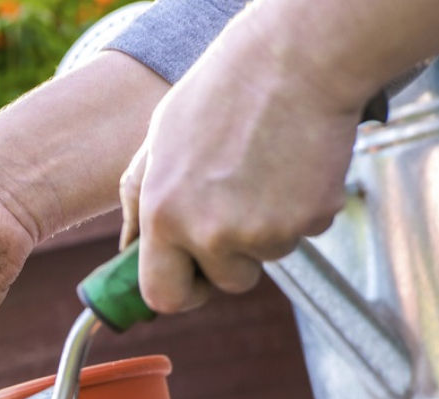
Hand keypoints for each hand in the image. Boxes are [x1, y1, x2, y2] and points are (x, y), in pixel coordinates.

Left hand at [117, 14, 368, 312]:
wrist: (293, 62)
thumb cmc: (219, 97)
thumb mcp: (157, 144)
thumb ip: (139, 202)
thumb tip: (128, 251)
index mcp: (163, 216)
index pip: (163, 295)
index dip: (180, 292)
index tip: (192, 280)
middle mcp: (210, 232)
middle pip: (226, 283)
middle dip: (232, 261)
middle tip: (237, 208)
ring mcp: (264, 231)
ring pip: (267, 256)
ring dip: (267, 227)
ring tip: (262, 170)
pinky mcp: (310, 220)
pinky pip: (303, 232)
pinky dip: (300, 208)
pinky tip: (291, 164)